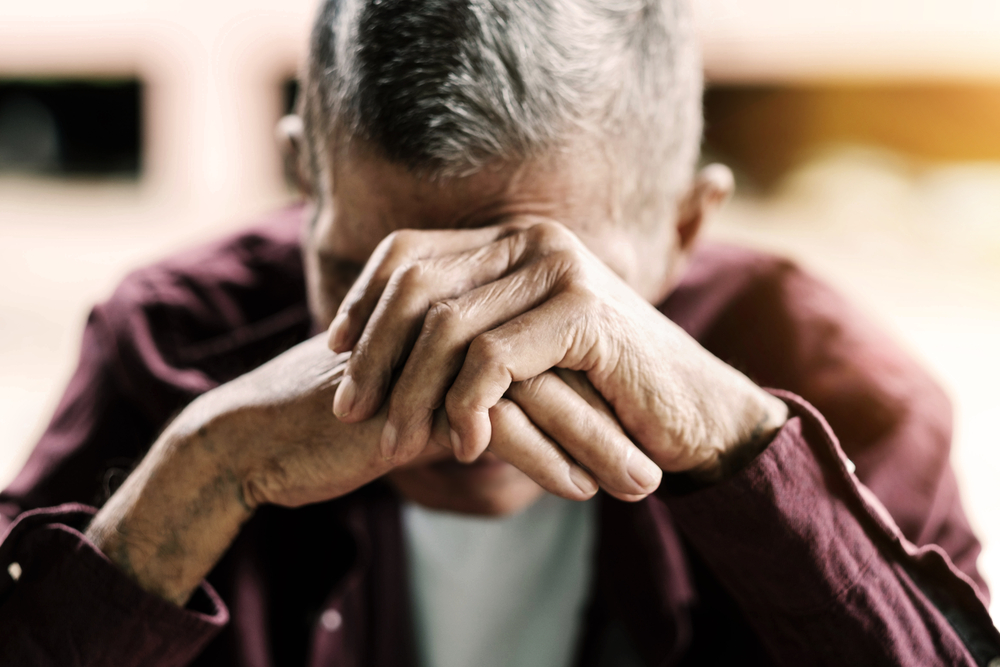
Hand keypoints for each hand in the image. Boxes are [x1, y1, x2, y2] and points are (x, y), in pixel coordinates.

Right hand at [85, 333, 621, 604]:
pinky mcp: (411, 398)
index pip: (545, 343)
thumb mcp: (418, 400)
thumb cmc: (340, 420)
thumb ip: (474, 395)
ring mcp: (429, 355)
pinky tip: (578, 490)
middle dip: (612, 414)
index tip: (640, 427)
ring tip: (640, 485)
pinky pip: (496, 426)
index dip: (595, 387)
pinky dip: (544, 461)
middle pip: (553, 362)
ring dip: (595, 442)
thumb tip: (537, 420)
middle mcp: (447, 322)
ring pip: (536, 392)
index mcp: (453, 313)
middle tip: (665, 456)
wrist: (260, 437)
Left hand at [329, 219, 786, 483]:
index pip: (409, 252)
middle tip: (349, 412)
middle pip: (416, 286)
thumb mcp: (520, 354)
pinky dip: (466, 407)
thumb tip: (373, 345)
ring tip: (393, 444)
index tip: (333, 350)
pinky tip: (463, 445)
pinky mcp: (583, 312)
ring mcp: (560, 271)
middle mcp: (532, 242)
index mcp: (513, 242)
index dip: (362, 300)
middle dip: (371, 354)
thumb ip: (466, 333)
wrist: (689, 410)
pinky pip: (494, 359)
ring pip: (447, 328)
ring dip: (411, 393)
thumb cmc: (598, 389)